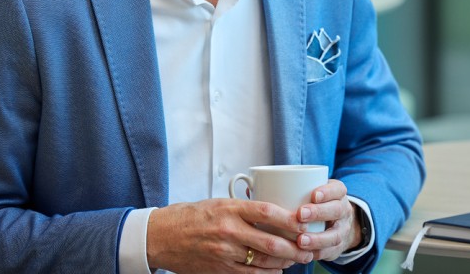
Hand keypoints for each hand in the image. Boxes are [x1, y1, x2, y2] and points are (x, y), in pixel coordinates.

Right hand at [146, 198, 314, 272]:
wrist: (161, 236)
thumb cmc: (190, 216)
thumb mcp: (217, 203)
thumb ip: (243, 208)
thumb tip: (273, 212)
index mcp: (229, 209)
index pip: (267, 212)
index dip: (290, 219)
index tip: (305, 221)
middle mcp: (228, 231)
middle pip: (270, 242)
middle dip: (294, 247)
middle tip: (308, 247)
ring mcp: (224, 253)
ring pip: (264, 261)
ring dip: (285, 262)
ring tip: (298, 259)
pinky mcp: (220, 270)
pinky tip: (278, 270)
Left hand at [294, 179, 362, 261]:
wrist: (337, 224)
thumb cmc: (317, 203)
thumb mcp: (314, 191)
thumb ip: (298, 189)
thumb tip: (266, 186)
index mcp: (338, 194)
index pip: (338, 189)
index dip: (327, 192)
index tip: (313, 195)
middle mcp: (343, 211)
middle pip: (336, 210)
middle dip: (318, 213)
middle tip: (300, 215)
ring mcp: (342, 230)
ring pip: (334, 235)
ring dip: (317, 239)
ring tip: (300, 240)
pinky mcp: (337, 248)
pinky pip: (329, 252)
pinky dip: (315, 253)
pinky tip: (302, 254)